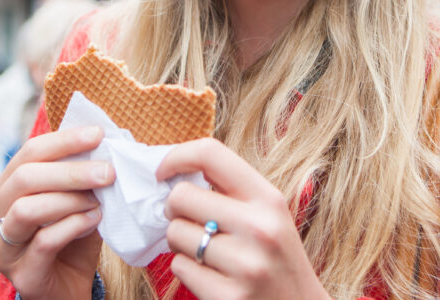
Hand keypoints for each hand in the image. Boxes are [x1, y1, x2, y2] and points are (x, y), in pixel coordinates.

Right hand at [0, 126, 114, 299]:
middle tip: (107, 171)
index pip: (28, 154)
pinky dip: (74, 225)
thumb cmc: (73, 238)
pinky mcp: (21, 274)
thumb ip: (81, 174)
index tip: (97, 134)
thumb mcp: (76, 200)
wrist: (71, 289)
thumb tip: (104, 140)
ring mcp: (2, 248)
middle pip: (25, 178)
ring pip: (28, 209)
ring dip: (70, 199)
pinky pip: (45, 241)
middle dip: (71, 171)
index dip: (63, 141)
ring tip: (98, 200)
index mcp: (4, 190)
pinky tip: (94, 220)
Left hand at [158, 138, 330, 299]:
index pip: (210, 154)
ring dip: (180, 243)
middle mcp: (259, 228)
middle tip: (189, 222)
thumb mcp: (269, 216)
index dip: (176, 157)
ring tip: (204, 252)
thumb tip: (175, 172)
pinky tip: (210, 276)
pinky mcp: (229, 297)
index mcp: (268, 199)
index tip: (162, 173)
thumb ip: (232, 192)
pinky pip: (180, 268)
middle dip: (174, 210)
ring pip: (175, 233)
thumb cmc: (277, 259)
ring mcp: (245, 264)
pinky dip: (187, 271)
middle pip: (181, 196)